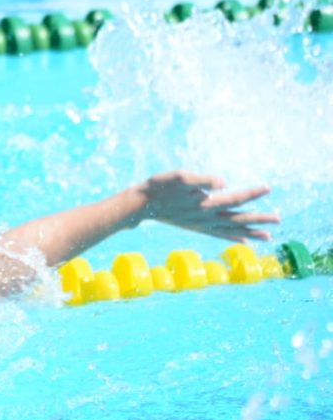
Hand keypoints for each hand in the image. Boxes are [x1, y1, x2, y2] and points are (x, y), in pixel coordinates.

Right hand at [134, 171, 279, 241]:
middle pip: (238, 219)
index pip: (234, 198)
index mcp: (204, 204)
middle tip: (278, 219)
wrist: (141, 204)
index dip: (251, 193)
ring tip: (268, 237)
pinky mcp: (196, 226)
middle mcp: (206, 217)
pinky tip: (242, 241)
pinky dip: (233, 238)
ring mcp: (201, 224)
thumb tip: (223, 182)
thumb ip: (202, 180)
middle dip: (259, 219)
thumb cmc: (159, 187)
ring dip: (250, 232)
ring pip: (231, 230)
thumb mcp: (179, 177)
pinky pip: (219, 234)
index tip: (268, 187)